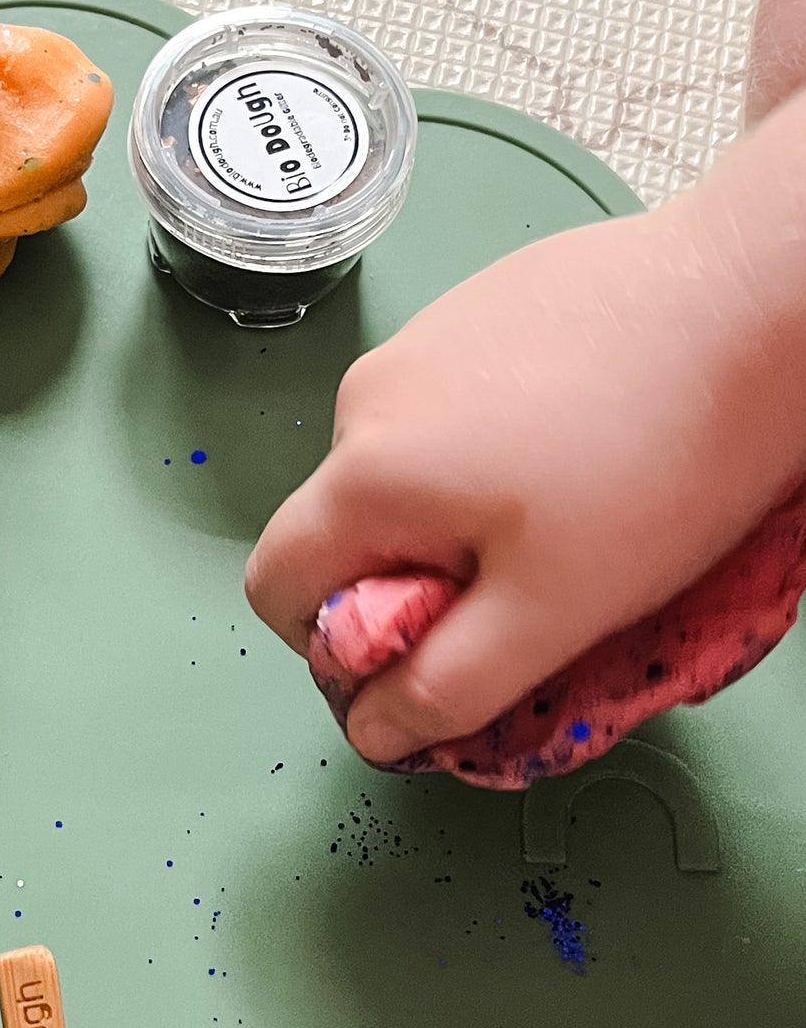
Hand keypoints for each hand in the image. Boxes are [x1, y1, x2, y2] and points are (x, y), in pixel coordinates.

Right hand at [245, 172, 805, 764]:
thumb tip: (374, 728)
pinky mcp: (480, 302)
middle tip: (534, 583)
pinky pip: (454, 403)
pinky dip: (499, 441)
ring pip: (406, 465)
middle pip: (347, 526)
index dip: (338, 648)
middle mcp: (368, 394)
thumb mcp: (551, 613)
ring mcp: (422, 337)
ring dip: (462, 508)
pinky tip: (589, 435)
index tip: (434, 651)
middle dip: (418, 576)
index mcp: (365, 472)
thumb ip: (447, 687)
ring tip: (576, 503)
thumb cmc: (660, 456)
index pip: (275, 589)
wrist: (752, 299)